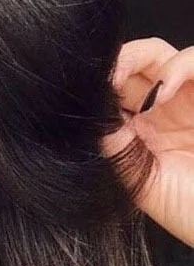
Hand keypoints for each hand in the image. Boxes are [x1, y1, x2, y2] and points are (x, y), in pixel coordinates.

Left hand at [104, 38, 193, 246]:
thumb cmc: (187, 210)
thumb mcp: (139, 180)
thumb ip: (113, 147)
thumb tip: (85, 117)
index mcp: (136, 131)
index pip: (111, 92)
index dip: (98, 84)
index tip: (83, 91)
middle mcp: (159, 111)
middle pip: (131, 65)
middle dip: (114, 65)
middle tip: (102, 80)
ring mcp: (187, 101)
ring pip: (158, 54)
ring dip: (137, 60)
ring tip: (133, 95)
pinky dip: (176, 67)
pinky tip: (162, 94)